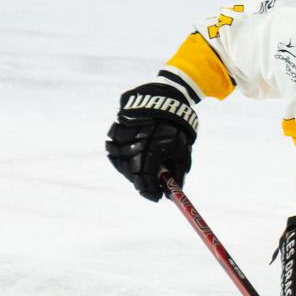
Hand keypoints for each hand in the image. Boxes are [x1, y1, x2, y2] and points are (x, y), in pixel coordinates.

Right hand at [105, 83, 197, 201]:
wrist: (161, 98)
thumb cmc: (176, 126)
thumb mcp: (182, 149)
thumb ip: (178, 171)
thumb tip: (175, 190)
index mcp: (150, 149)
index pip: (145, 179)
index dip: (151, 191)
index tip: (158, 197)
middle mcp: (132, 145)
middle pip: (132, 174)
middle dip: (143, 183)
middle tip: (152, 187)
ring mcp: (120, 139)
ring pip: (122, 165)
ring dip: (133, 171)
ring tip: (145, 167)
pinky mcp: (113, 132)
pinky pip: (115, 153)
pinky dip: (124, 158)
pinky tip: (135, 156)